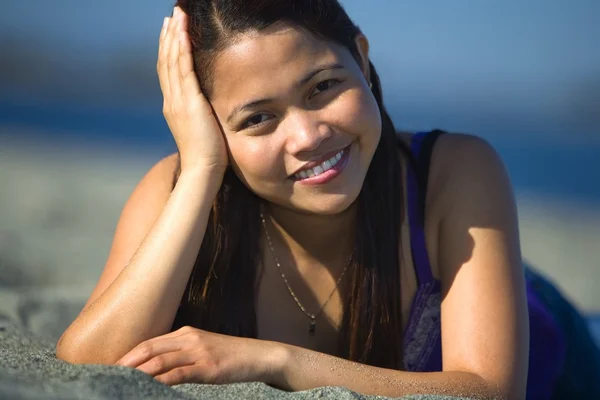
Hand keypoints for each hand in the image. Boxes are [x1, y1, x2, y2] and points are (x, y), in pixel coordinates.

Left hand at [115, 326, 285, 385]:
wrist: (259, 356)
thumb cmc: (231, 356)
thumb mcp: (204, 349)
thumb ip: (183, 354)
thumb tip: (158, 368)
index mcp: (186, 333)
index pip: (150, 342)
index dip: (129, 354)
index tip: (111, 366)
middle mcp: (189, 338)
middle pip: (149, 348)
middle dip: (126, 362)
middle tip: (107, 375)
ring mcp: (199, 351)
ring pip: (160, 360)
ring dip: (137, 372)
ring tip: (119, 381)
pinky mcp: (208, 367)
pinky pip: (178, 374)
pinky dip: (159, 381)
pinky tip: (148, 387)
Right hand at [159, 7, 228, 174]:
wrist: (203, 171)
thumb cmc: (208, 156)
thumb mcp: (202, 129)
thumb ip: (201, 114)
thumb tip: (208, 107)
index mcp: (174, 107)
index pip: (168, 71)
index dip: (169, 49)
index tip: (172, 31)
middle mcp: (171, 101)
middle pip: (166, 61)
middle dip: (169, 36)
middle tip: (171, 15)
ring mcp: (177, 101)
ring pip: (172, 61)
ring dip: (174, 36)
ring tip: (176, 16)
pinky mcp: (189, 103)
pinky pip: (183, 70)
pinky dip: (182, 50)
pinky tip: (184, 34)